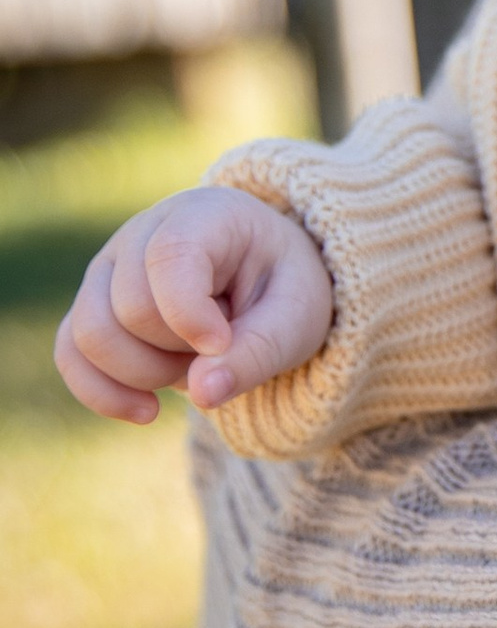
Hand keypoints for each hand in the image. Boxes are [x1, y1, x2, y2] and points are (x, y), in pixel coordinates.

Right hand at [55, 186, 334, 426]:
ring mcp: (107, 268)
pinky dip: (102, 392)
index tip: (222, 343)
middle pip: (129, 309)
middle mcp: (142, 233)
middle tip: (221, 350)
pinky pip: (70, 354)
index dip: (189, 314)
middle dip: (177, 353)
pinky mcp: (91, 306)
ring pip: (90, 335)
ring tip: (191, 367)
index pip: (170, 258)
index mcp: (205, 216)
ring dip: (144, 374)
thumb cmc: (284, 289)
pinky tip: (147, 411)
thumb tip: (203, 395)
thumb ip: (257, 352)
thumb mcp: (296, 318)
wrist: (265, 282)